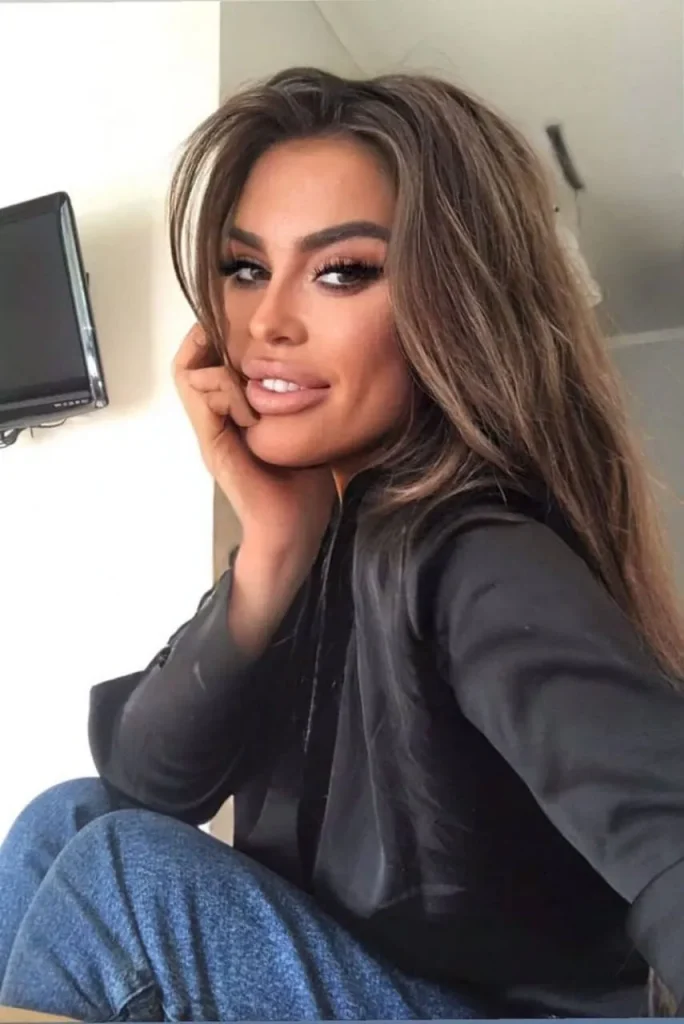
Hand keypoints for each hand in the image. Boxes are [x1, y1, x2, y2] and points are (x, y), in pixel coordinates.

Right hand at [173, 324, 335, 571]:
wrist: (293, 530)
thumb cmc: (302, 487)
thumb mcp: (302, 430)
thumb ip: (296, 401)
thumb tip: (316, 368)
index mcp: (231, 418)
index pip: (205, 364)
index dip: (214, 337)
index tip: (238, 323)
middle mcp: (214, 423)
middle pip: (186, 364)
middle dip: (207, 341)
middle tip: (233, 338)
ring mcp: (211, 434)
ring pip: (190, 376)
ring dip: (223, 372)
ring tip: (252, 389)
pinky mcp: (213, 446)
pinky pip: (204, 400)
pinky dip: (228, 393)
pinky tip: (253, 411)